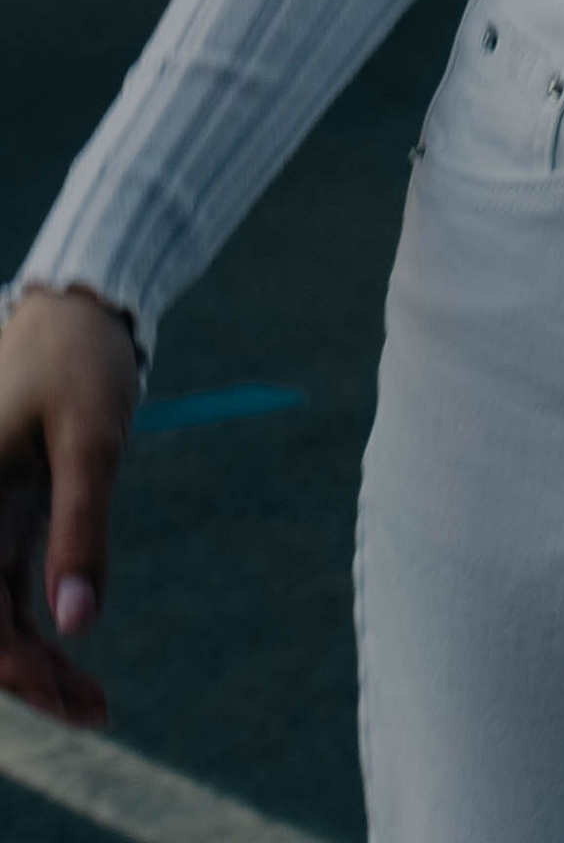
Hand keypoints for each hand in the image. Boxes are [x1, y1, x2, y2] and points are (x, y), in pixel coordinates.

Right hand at [0, 285, 139, 725]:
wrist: (79, 308)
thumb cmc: (81, 361)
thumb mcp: (92, 437)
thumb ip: (83, 527)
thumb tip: (79, 624)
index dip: (7, 662)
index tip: (60, 688)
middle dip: (25, 678)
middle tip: (96, 711)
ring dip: (34, 667)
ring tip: (97, 707)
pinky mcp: (3, 529)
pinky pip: (7, 601)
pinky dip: (40, 635)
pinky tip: (77, 665)